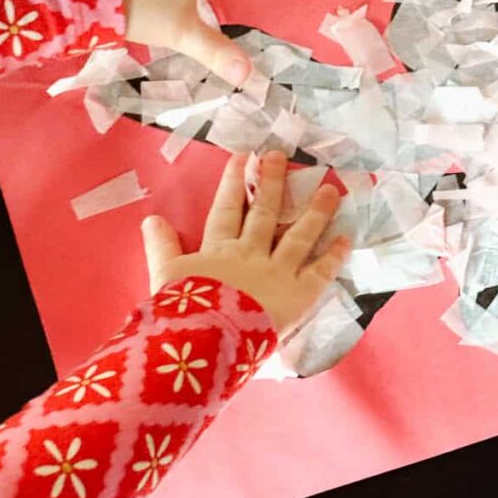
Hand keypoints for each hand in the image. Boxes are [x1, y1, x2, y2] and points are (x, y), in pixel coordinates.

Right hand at [141, 152, 350, 334]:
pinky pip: (320, 272)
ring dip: (315, 212)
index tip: (242, 157)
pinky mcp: (298, 295)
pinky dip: (334, 255)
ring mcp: (277, 272)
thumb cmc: (183, 312)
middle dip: (272, 183)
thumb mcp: (165, 276)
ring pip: (299, 235)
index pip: (227, 210)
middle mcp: (251, 254)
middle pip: (264, 213)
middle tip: (281, 156)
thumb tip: (150, 219)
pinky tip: (346, 238)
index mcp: (218, 250)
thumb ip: (161, 247)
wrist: (207, 341)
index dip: (233, 183)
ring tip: (331, 189)